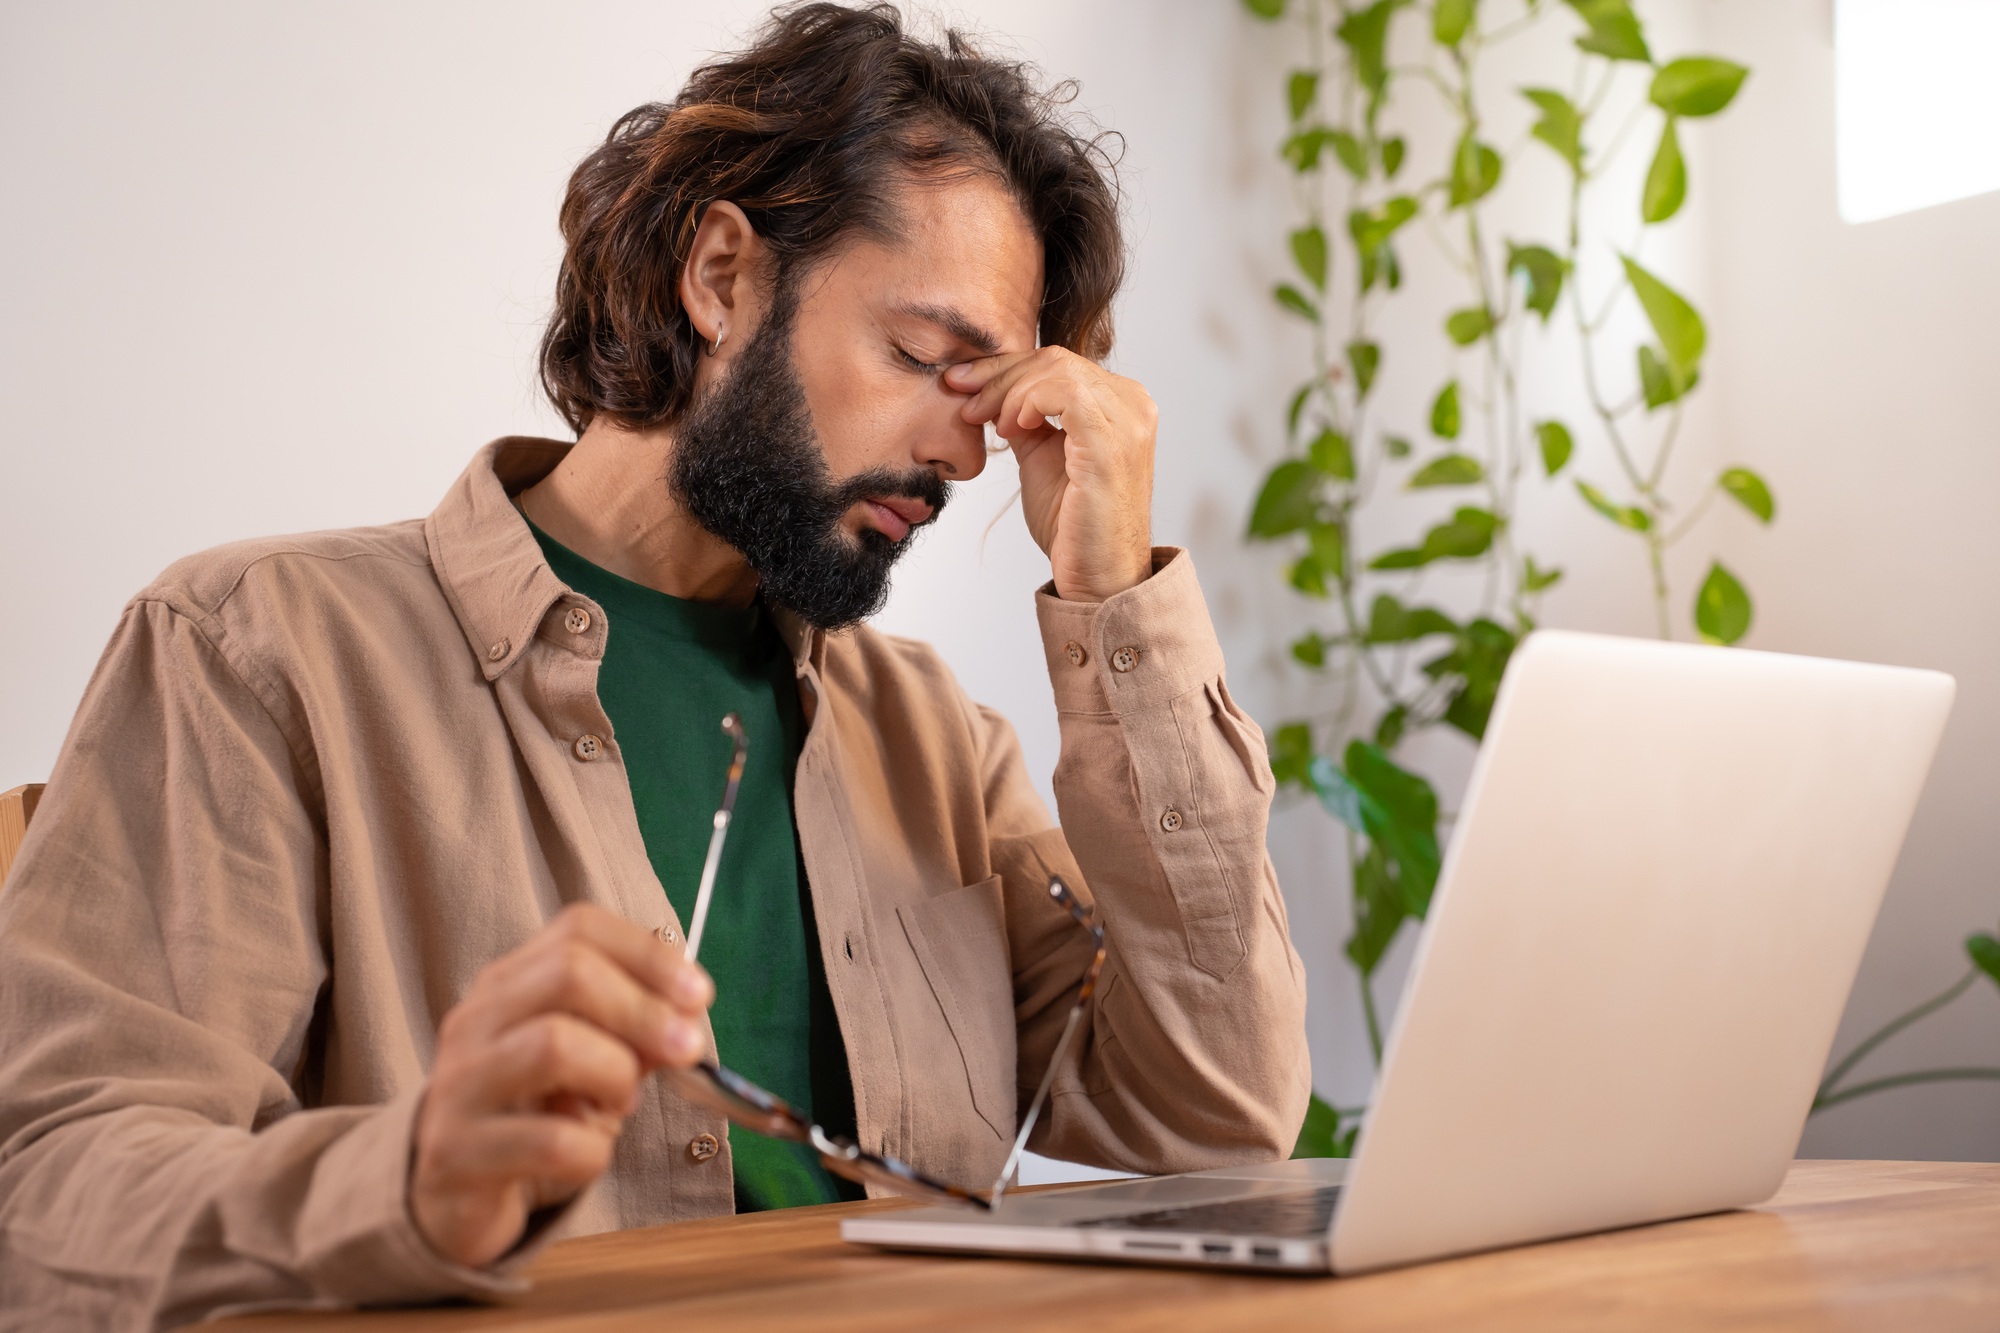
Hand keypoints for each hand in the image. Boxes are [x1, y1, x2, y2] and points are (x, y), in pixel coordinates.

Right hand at [411, 904, 712, 1268]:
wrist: (450, 1199)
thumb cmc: (533, 1117)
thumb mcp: (590, 1063)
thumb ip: (636, 1035)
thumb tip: (687, 1020)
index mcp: (509, 984)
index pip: (579, 928)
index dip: (649, 954)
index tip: (699, 995)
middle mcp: (475, 1022)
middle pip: (568, 974)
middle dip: (643, 1010)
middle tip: (686, 1050)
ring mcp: (459, 1087)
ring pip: (553, 1046)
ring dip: (616, 1075)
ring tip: (622, 1105)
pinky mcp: (455, 1155)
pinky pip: (549, 1142)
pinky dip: (592, 1151)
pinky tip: (588, 1157)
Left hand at [945, 348, 1156, 601]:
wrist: (1096, 576)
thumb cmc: (1073, 527)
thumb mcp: (1042, 458)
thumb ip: (1028, 421)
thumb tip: (998, 394)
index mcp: (1122, 403)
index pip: (1058, 364)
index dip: (1004, 368)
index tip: (961, 383)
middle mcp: (1133, 404)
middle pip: (1055, 360)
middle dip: (998, 374)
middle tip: (962, 397)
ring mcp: (1128, 421)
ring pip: (1056, 370)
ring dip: (1008, 391)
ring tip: (989, 423)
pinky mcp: (1112, 441)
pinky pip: (1064, 393)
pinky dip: (1027, 402)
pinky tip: (1011, 428)